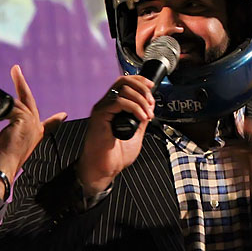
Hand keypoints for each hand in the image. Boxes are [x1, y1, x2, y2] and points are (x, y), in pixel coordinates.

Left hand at [0, 65, 66, 195]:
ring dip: (16, 86)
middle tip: (16, 70)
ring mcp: (32, 125)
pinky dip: (3, 106)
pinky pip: (12, 106)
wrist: (0, 172)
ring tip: (13, 73)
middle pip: (30, 103)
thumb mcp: (0, 151)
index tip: (62, 115)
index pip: (48, 127)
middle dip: (22, 85)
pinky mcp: (24, 121)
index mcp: (33, 139)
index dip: (55, 121)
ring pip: (21, 101)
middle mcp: (36, 131)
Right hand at [76, 76, 154, 195]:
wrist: (104, 169)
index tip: (152, 87)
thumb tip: (151, 106)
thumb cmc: (115, 155)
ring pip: (123, 90)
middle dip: (143, 89)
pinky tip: (141, 118)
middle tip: (151, 103)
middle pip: (124, 81)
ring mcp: (102, 109)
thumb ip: (141, 118)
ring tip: (148, 115)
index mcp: (113, 106)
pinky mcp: (100, 116)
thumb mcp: (136, 132)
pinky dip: (135, 108)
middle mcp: (106, 104)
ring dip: (141, 100)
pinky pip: (119, 102)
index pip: (124, 82)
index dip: (140, 81)